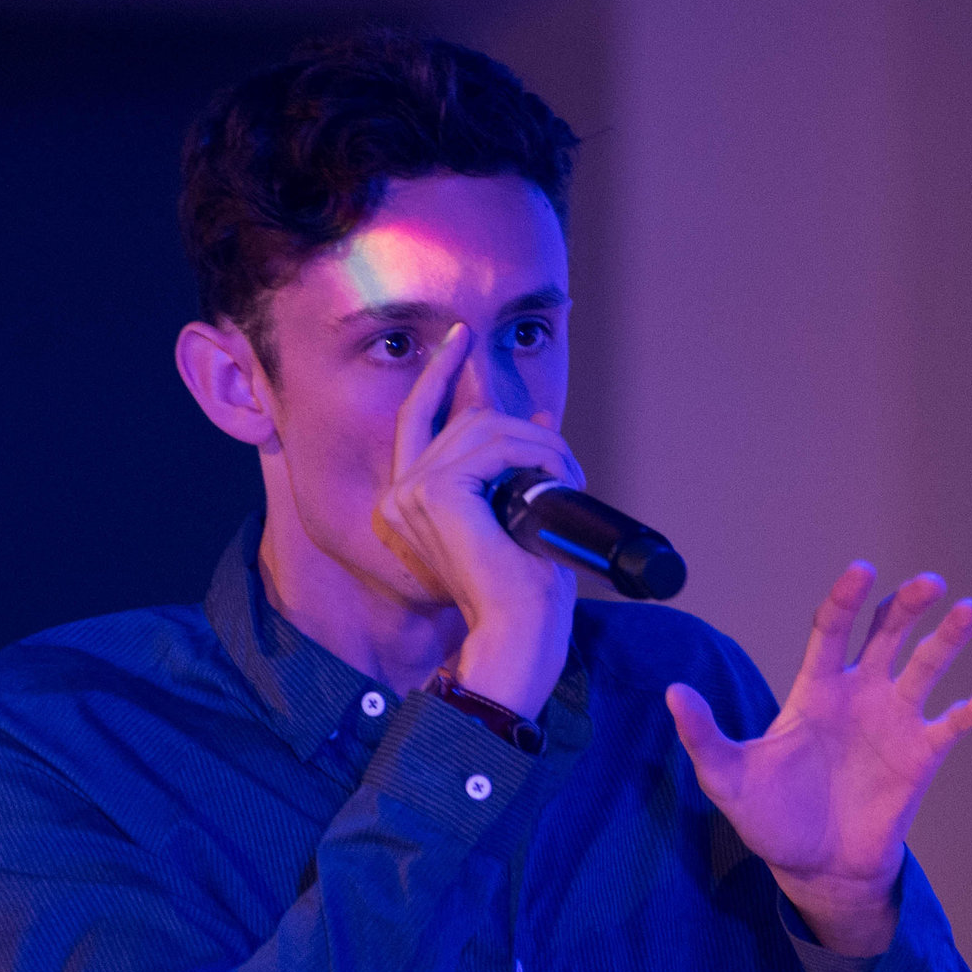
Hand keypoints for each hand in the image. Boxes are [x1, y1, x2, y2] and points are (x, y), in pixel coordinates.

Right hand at [373, 321, 583, 717]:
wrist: (519, 633)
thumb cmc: (522, 590)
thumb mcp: (518, 514)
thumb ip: (512, 467)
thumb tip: (535, 414)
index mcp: (409, 504)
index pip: (419, 417)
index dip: (441, 373)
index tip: (463, 339)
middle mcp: (399, 496)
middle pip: (466, 420)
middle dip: (526, 432)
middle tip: (567, 467)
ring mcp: (411, 492)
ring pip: (487, 428)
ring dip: (542, 447)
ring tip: (571, 480)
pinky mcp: (436, 492)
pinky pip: (498, 444)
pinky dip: (539, 453)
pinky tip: (560, 478)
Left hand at [666, 564, 971, 953]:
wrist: (816, 867)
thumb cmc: (771, 819)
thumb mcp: (728, 779)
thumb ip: (704, 737)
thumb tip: (673, 693)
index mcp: (816, 689)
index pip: (833, 629)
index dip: (847, 598)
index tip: (862, 569)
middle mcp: (861, 694)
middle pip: (888, 633)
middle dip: (908, 605)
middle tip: (931, 583)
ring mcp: (895, 721)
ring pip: (927, 666)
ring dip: (950, 638)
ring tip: (970, 611)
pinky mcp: (922, 755)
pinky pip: (953, 724)